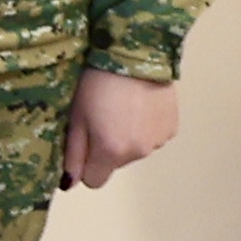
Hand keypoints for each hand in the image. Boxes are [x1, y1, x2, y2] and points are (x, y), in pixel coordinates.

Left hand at [64, 64, 184, 189]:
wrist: (135, 56)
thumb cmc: (96, 85)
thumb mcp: (76, 118)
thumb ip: (73, 154)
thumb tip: (69, 184)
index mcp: (112, 152)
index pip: (94, 181)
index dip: (85, 166)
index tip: (83, 146)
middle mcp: (139, 152)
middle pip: (114, 164)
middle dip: (105, 149)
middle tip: (101, 119)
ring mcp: (158, 141)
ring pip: (134, 151)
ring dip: (126, 138)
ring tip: (121, 109)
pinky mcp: (171, 128)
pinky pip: (151, 138)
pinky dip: (143, 128)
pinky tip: (138, 107)